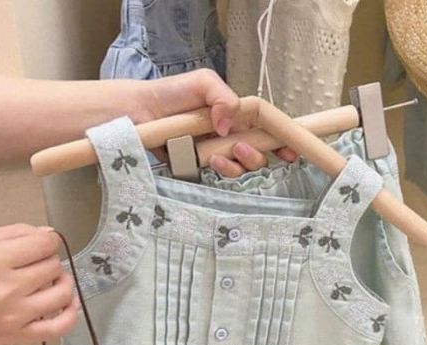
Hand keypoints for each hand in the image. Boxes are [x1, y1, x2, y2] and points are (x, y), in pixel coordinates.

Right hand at [0, 225, 76, 344]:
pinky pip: (59, 328)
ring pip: (62, 293)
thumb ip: (14, 234)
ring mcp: (13, 316)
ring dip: (62, 284)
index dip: (47, 242)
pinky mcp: (18, 336)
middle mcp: (4, 289)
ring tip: (52, 282)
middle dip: (48, 262)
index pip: (44, 244)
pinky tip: (68, 304)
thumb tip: (49, 234)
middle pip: (53, 267)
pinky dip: (71, 314)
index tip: (43, 245)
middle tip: (36, 266)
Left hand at [139, 69, 296, 176]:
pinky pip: (221, 179)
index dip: (281, 141)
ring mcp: (217, 156)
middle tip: (242, 149)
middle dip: (258, 156)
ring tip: (219, 156)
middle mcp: (230, 138)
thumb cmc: (169, 96)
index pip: (266, 131)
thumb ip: (223, 97)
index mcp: (236, 118)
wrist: (135, 115)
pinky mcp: (202, 172)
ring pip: (243, 169)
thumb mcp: (202, 83)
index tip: (291, 151)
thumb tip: (231, 124)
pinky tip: (209, 161)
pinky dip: (221, 171)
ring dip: (238, 165)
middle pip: (260, 154)